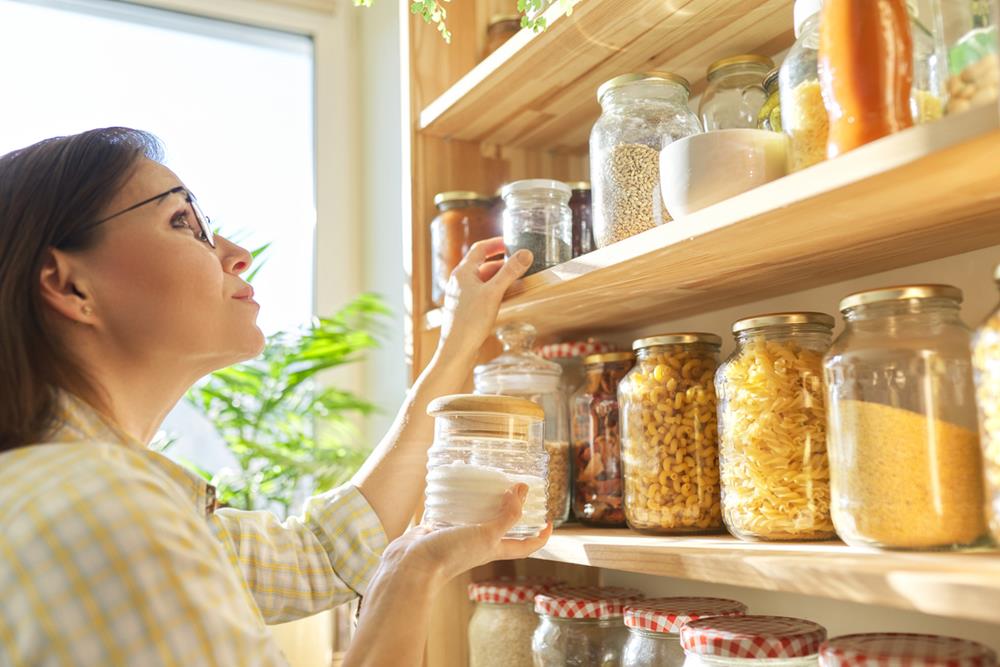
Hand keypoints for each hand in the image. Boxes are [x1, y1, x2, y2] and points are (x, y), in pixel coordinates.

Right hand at [379, 483, 551, 589]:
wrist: (413, 565)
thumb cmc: (452, 554)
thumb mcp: (487, 535)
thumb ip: (507, 515)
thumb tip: (523, 491)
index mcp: (494, 549)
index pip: (525, 546)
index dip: (540, 536)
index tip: (549, 521)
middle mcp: (478, 544)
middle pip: (502, 529)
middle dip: (512, 511)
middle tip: (516, 489)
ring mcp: (458, 536)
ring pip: (477, 517)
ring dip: (484, 502)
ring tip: (488, 481)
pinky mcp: (439, 528)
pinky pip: (452, 511)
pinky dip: (456, 499)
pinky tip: (456, 484)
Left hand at [439, 237, 531, 359]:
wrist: (457, 349)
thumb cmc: (471, 320)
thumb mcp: (494, 293)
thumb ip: (510, 272)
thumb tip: (525, 253)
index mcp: (463, 272)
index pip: (480, 249)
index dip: (496, 244)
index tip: (512, 242)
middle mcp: (460, 281)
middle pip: (483, 265)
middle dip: (503, 263)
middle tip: (521, 263)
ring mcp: (462, 295)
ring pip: (484, 280)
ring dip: (500, 278)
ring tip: (518, 280)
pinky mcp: (466, 309)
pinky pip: (483, 294)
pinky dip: (496, 291)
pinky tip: (507, 298)